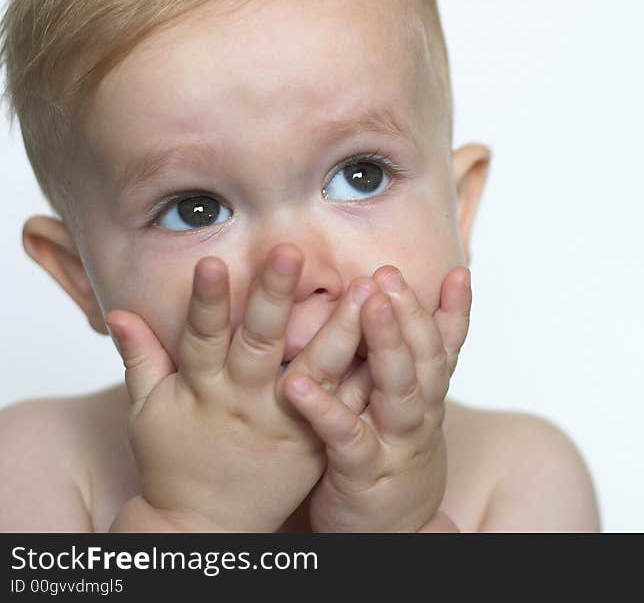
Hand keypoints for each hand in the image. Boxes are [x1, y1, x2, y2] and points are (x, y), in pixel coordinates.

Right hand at [106, 244, 374, 532]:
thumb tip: (119, 311)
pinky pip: (345, 404)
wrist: (207, 524)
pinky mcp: (315, 439)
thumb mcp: (148, 411)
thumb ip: (141, 358)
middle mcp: (245, 400)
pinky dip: (367, 373)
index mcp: (203, 388)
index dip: (208, 301)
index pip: (202, 336)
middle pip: (262, 343)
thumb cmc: (175, 462)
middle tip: (291, 252)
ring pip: (316, 370)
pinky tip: (392, 339)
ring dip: (341, 327)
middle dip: (275, 297)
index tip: (213, 262)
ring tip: (365, 288)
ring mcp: (285, 420)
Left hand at [284, 265, 471, 531]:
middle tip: (391, 274)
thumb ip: (408, 365)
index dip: (457, 311)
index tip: (459, 272)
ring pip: (400, 390)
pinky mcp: (363, 472)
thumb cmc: (392, 461)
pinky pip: (346, 436)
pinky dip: (325, 408)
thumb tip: (411, 312)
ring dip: (388, 344)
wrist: (393, 537)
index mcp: (427, 397)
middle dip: (411, 314)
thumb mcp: (410, 412)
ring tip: (370, 304)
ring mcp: (396, 443)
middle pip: (425, 359)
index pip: (447, 348)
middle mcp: (419, 415)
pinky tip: (298, 382)